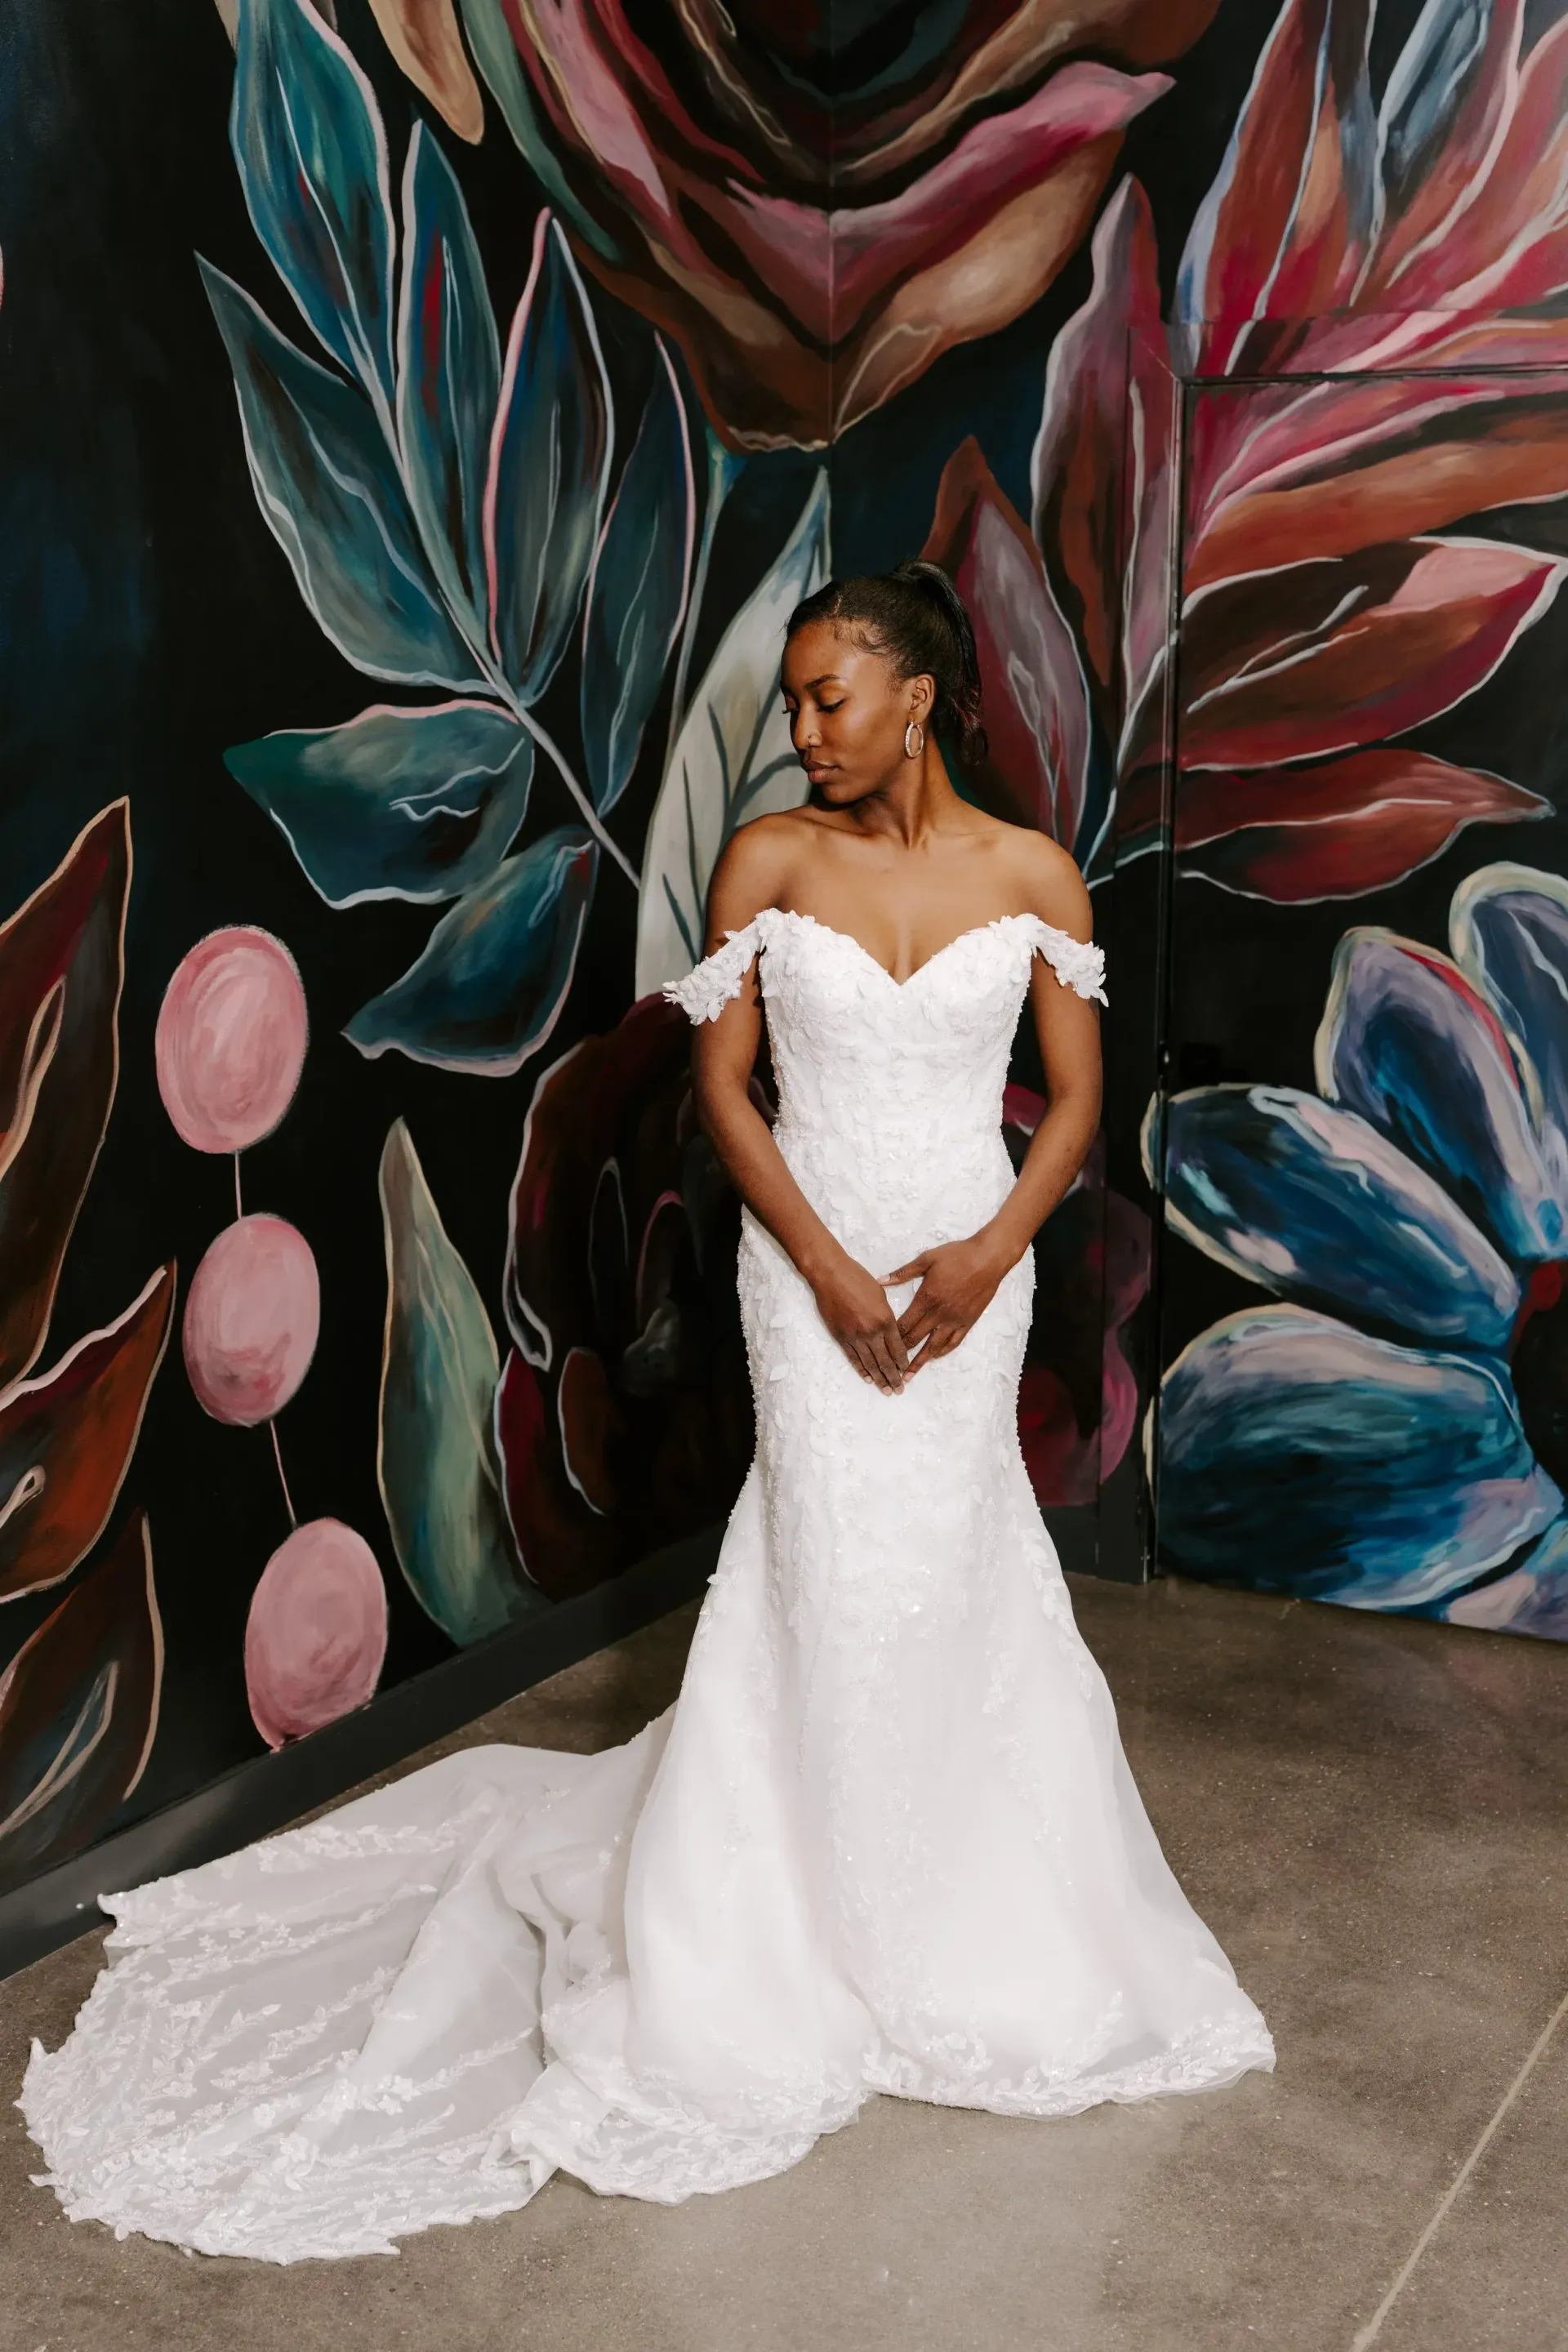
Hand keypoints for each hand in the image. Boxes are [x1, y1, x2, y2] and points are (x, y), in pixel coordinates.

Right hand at [808, 1248, 911, 1394]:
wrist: (830, 1276)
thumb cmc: (857, 1278)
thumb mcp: (880, 1295)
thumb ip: (887, 1316)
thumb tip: (890, 1331)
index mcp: (885, 1319)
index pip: (898, 1348)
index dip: (903, 1362)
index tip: (906, 1371)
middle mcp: (872, 1332)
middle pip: (885, 1360)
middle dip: (893, 1377)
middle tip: (899, 1390)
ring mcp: (855, 1337)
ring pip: (870, 1363)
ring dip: (879, 1379)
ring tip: (886, 1390)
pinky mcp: (841, 1338)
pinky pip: (853, 1358)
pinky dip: (861, 1370)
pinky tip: (868, 1378)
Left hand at [882, 1232, 1016, 1373]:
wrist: (988, 1258)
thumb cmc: (957, 1255)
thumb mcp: (926, 1259)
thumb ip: (903, 1272)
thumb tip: (881, 1281)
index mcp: (926, 1298)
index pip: (904, 1324)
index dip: (891, 1338)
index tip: (881, 1347)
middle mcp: (939, 1313)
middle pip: (916, 1339)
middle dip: (901, 1355)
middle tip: (890, 1369)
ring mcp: (955, 1319)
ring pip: (934, 1346)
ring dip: (920, 1361)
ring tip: (909, 1375)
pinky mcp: (968, 1321)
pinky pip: (954, 1341)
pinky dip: (943, 1351)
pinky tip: (935, 1357)